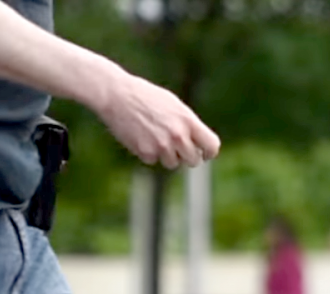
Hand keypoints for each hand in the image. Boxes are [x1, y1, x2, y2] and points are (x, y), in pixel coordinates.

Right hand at [97, 72, 220, 168]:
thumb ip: (188, 124)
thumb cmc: (146, 97)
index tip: (205, 153)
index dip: (209, 152)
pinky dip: (147, 152)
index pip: (212, 145)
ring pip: (173, 164)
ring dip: (166, 155)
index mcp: (188, 120)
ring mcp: (162, 145)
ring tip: (155, 136)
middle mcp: (178, 135)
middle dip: (187, 156)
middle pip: (194, 160)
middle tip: (176, 146)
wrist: (117, 94)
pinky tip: (140, 136)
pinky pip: (153, 161)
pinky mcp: (146, 152)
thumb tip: (199, 144)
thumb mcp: (173, 105)